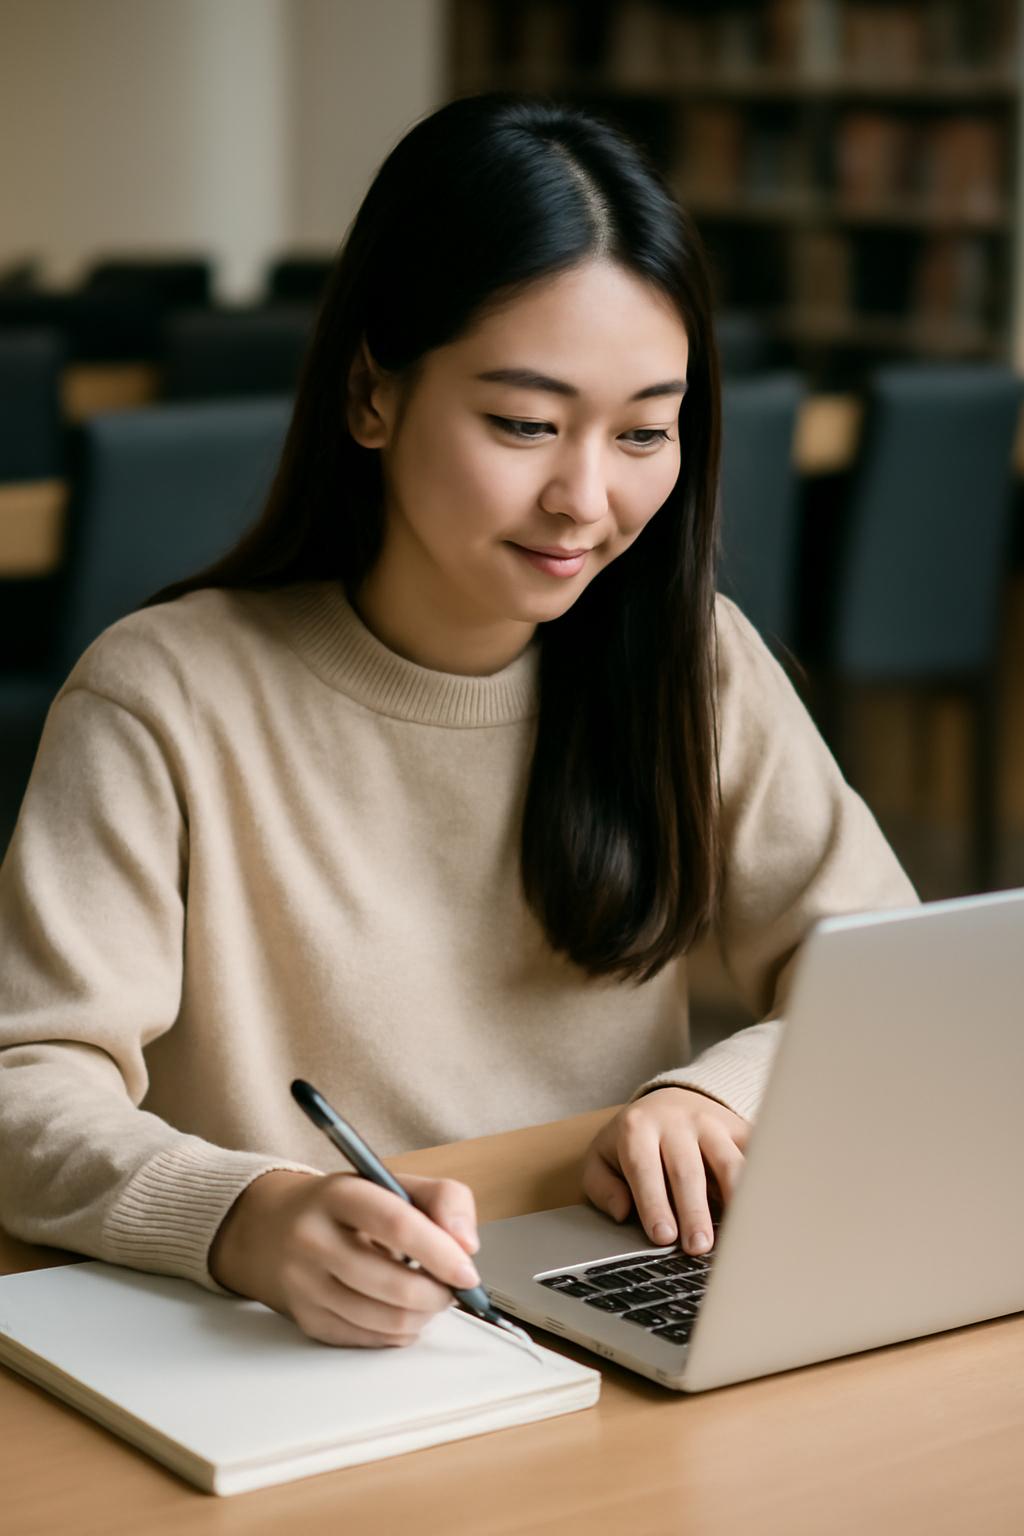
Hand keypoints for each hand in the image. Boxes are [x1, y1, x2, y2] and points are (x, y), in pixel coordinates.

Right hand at [209, 1169, 481, 1346]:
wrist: (271, 1229)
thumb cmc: (344, 1206)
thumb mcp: (389, 1181)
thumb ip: (443, 1199)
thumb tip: (467, 1244)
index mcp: (339, 1195)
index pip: (397, 1225)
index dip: (440, 1252)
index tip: (467, 1270)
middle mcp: (313, 1239)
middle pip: (393, 1284)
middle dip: (438, 1294)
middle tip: (454, 1287)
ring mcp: (305, 1284)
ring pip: (385, 1320)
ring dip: (423, 1315)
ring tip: (431, 1297)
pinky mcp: (307, 1320)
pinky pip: (369, 1339)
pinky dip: (399, 1331)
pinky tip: (402, 1311)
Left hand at [581, 1087, 750, 1254]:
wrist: (671, 1100)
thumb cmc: (635, 1141)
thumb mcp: (602, 1158)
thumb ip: (602, 1187)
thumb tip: (621, 1211)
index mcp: (637, 1129)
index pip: (644, 1168)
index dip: (654, 1204)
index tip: (663, 1237)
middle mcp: (677, 1122)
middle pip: (687, 1170)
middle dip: (693, 1211)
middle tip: (698, 1247)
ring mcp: (713, 1123)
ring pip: (728, 1161)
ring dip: (734, 1200)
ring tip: (737, 1234)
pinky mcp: (740, 1129)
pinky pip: (756, 1155)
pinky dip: (763, 1182)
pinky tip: (766, 1209)